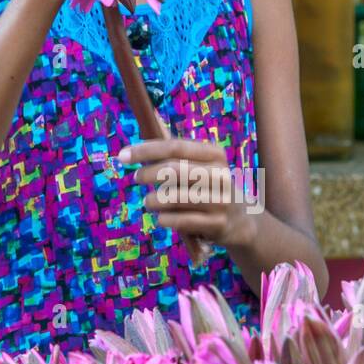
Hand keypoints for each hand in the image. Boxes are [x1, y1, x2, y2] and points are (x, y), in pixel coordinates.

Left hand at [118, 137, 258, 249]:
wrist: (241, 221)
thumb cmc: (209, 189)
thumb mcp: (201, 167)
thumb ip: (175, 156)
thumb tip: (141, 139)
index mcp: (215, 155)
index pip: (175, 147)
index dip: (145, 150)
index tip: (122, 156)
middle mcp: (221, 175)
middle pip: (174, 170)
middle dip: (148, 174)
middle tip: (136, 178)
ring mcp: (221, 201)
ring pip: (174, 197)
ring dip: (153, 200)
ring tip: (149, 202)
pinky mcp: (218, 224)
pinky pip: (180, 221)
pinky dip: (164, 219)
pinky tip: (162, 218)